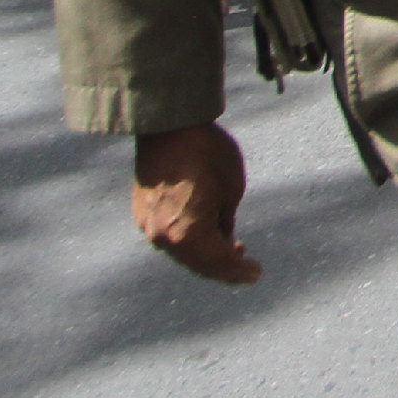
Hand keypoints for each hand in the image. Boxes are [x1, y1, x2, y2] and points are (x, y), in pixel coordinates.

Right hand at [131, 124, 259, 285]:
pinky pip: (168, 236)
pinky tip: (201, 233)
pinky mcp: (141, 212)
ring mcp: (149, 226)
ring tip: (228, 248)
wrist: (168, 124)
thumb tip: (224, 237)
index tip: (256, 273)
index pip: (219, 263)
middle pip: (198, 264)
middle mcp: (164, 237)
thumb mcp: (231, 189)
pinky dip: (187, 241)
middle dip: (222, 268)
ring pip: (181, 252)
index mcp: (188, 235)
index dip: (240, 272)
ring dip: (204, 255)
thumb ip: (225, 221)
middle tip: (244, 266)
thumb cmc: (207, 152)